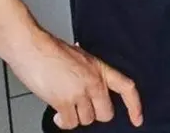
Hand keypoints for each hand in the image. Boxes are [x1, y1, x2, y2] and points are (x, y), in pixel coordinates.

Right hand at [8, 32, 142, 129]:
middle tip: (81, 108)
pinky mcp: (63, 102)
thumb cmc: (49, 48)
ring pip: (86, 120)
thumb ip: (87, 70)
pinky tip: (57, 114)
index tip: (138, 119)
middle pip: (106, 113)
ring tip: (65, 106)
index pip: (127, 88)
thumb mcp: (79, 56)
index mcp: (99, 68)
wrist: (31, 47)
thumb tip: (86, 77)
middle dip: (94, 114)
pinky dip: (63, 122)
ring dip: (75, 117)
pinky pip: (70, 123)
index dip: (135, 106)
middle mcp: (93, 82)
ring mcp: (79, 93)